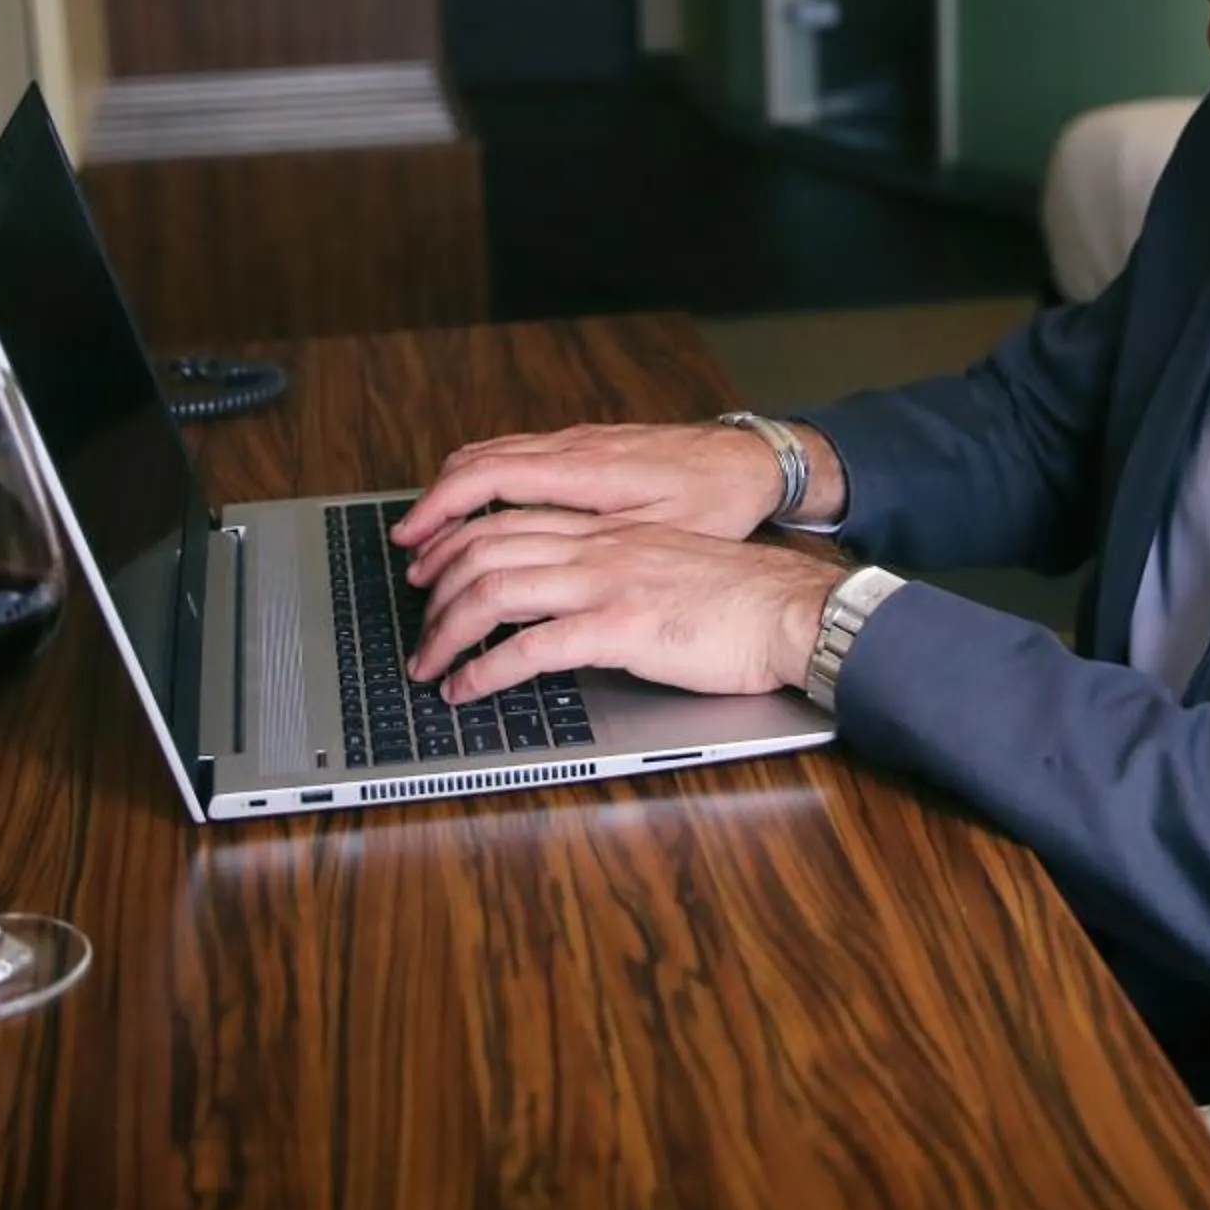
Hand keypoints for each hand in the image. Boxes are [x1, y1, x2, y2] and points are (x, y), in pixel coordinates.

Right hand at [394, 421, 842, 556]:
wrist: (754, 460)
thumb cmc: (719, 501)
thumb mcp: (668, 533)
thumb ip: (606, 548)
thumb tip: (548, 576)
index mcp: (588, 471)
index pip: (491, 475)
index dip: (443, 507)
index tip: (415, 540)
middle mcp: (574, 448)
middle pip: (478, 463)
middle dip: (435, 507)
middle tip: (409, 553)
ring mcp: (579, 443)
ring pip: (493, 455)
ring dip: (455, 495)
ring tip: (431, 540)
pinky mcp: (587, 447)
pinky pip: (517, 456)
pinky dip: (483, 483)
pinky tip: (478, 516)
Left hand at [403, 508, 841, 705]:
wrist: (792, 611)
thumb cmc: (741, 600)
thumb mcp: (666, 567)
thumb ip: (618, 570)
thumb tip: (573, 599)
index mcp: (608, 531)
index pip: (509, 520)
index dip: (455, 545)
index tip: (429, 577)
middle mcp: (598, 547)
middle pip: (486, 549)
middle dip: (435, 591)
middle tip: (417, 630)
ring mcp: (607, 583)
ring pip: (495, 590)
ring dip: (447, 633)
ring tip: (428, 666)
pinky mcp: (620, 627)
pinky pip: (531, 647)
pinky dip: (486, 670)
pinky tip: (468, 689)